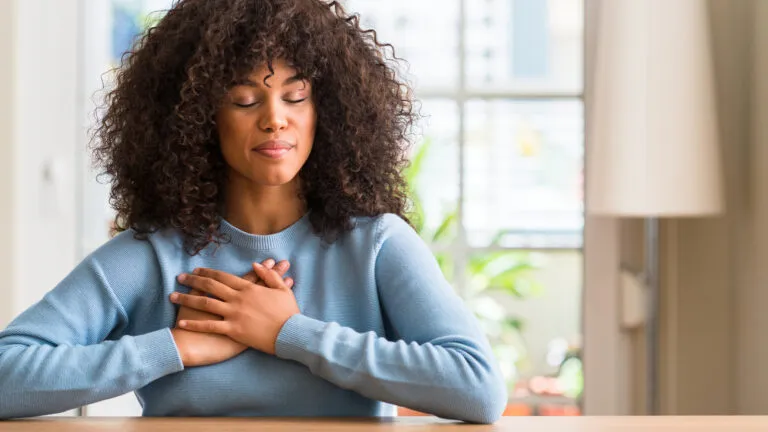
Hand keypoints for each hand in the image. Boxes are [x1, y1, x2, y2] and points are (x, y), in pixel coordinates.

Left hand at [171, 262, 299, 354]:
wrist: (290, 333)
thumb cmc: (288, 313)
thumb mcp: (282, 290)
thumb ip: (269, 275)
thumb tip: (255, 265)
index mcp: (249, 288)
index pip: (224, 277)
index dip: (209, 272)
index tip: (197, 270)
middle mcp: (238, 299)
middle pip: (211, 286)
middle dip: (193, 281)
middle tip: (180, 277)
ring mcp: (234, 314)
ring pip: (206, 303)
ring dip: (187, 299)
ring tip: (173, 296)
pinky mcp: (233, 330)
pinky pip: (209, 326)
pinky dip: (194, 324)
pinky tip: (182, 322)